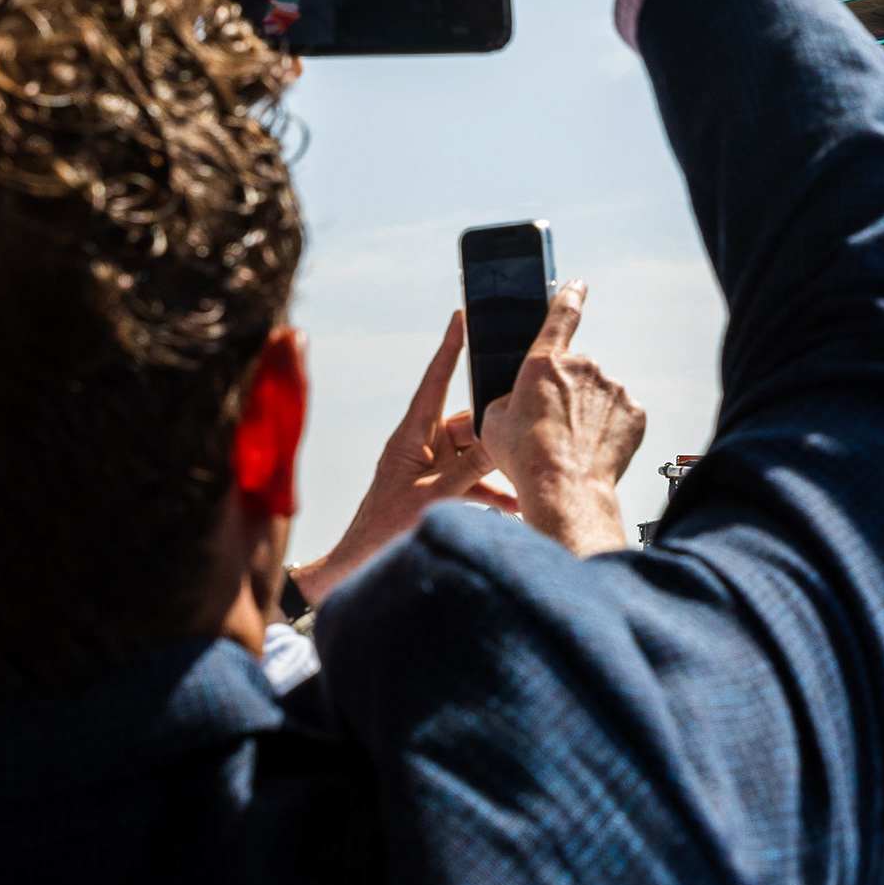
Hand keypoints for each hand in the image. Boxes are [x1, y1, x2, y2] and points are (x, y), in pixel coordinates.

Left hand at [296, 311, 520, 602]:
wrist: (357, 568)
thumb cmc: (383, 530)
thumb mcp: (434, 497)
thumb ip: (471, 470)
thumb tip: (504, 440)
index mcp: (410, 436)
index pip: (435, 382)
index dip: (450, 348)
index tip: (462, 316)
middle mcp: (421, 446)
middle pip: (467, 423)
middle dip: (494, 427)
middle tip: (523, 423)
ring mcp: (430, 467)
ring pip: (474, 454)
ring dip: (497, 467)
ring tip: (526, 474)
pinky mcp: (437, 488)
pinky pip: (471, 481)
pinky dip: (492, 492)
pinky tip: (517, 506)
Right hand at [476, 284, 644, 558]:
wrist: (565, 491)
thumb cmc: (526, 459)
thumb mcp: (493, 423)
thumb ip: (506, 399)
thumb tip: (513, 401)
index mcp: (545, 361)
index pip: (561, 314)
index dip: (569, 296)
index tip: (577, 286)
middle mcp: (583, 367)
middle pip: (575, 373)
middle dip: (566, 393)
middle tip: (552, 426)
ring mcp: (613, 388)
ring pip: (598, 395)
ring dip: (588, 413)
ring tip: (571, 445)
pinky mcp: (634, 412)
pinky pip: (620, 415)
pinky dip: (609, 428)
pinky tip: (594, 449)